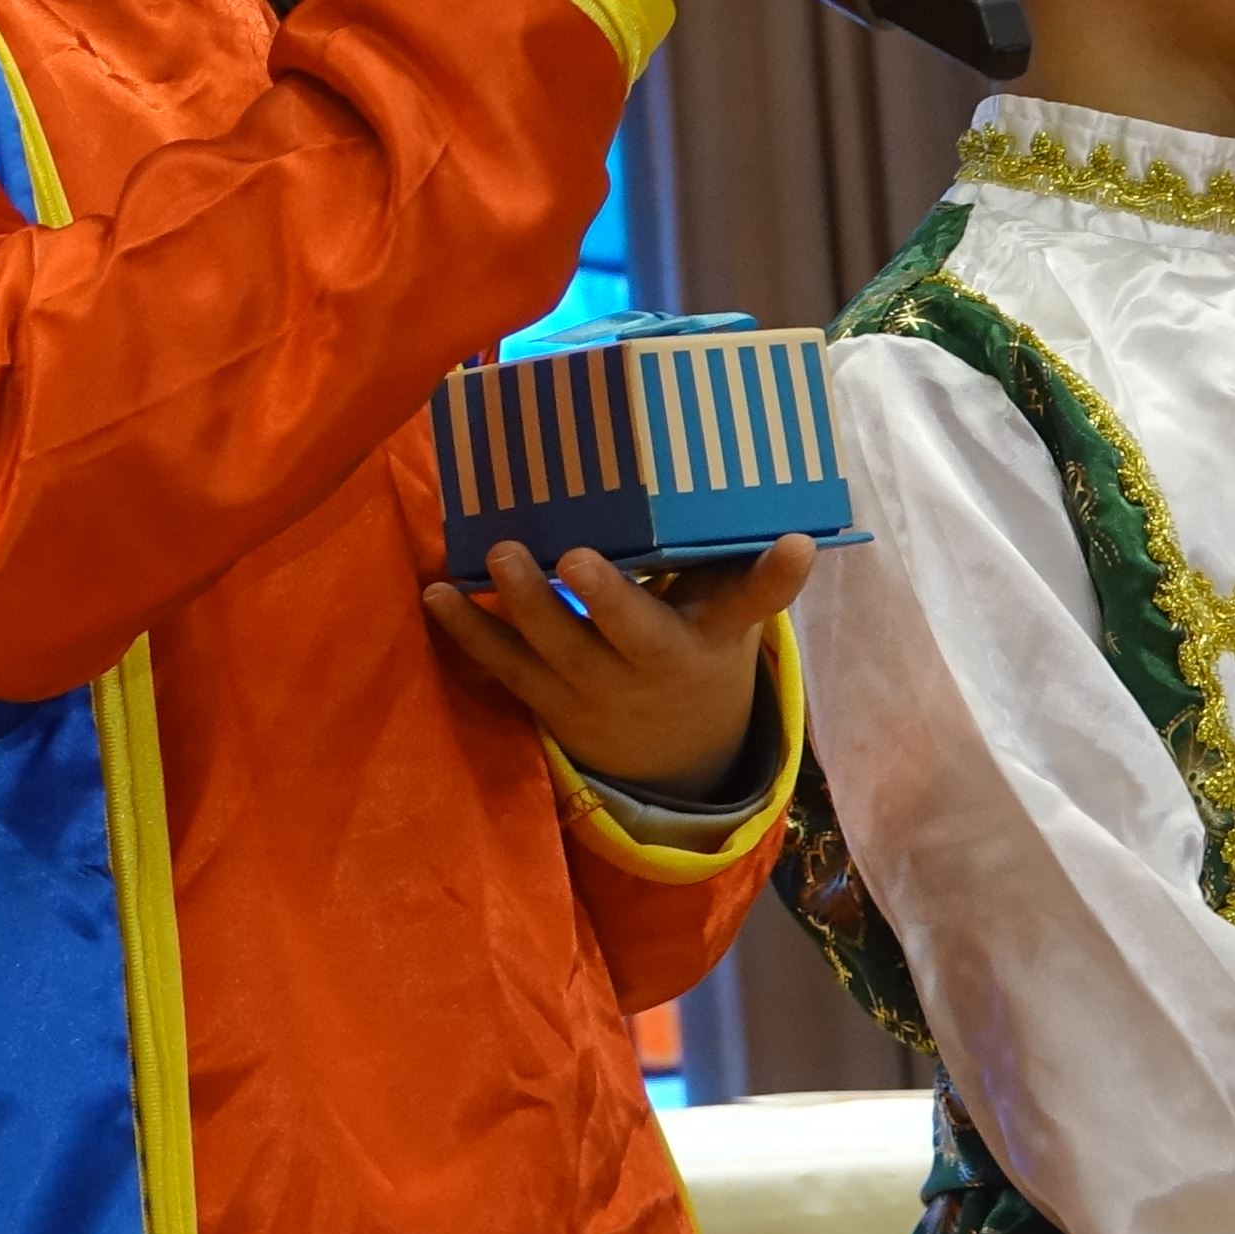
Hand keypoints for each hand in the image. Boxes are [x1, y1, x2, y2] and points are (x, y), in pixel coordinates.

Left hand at [421, 535, 815, 791]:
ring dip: (524, 605)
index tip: (798, 544)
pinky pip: (506, 667)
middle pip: (634, 633)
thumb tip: (736, 476)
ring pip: (558, 650)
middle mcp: (655, 665)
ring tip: (498, 554)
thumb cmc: (696, 649)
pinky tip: (437, 592)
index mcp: (710, 635)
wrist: (673, 757)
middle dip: (609, 597)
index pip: (750, 603)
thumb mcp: (723, 615)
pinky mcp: (548, 700)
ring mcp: (596, 688)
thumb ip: (725, 562)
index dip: (775, 576)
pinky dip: (469, 631)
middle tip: (577, 555)